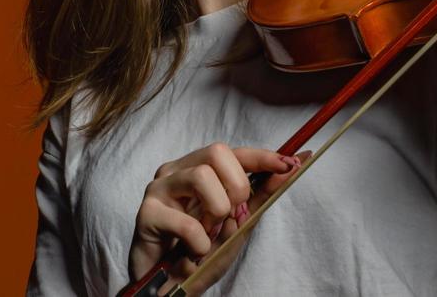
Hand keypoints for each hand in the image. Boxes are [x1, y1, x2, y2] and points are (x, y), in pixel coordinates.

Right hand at [128, 142, 302, 292]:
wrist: (167, 288)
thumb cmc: (199, 254)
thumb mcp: (238, 225)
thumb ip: (260, 197)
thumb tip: (288, 168)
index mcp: (198, 169)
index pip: (234, 153)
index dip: (263, 157)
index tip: (289, 163)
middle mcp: (177, 171)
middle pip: (217, 153)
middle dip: (237, 185)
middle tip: (231, 215)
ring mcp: (159, 189)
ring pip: (200, 176)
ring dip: (217, 211)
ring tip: (209, 233)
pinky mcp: (146, 213)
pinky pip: (186, 221)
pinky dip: (200, 243)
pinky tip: (193, 253)